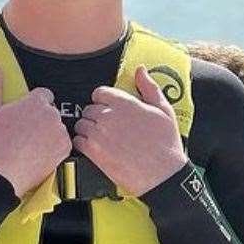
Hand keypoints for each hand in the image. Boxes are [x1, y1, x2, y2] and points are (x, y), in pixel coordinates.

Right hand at [0, 64, 71, 197]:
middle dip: (39, 119)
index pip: (43, 95)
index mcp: (35, 102)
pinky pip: (62, 144)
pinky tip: (36, 153)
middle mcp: (52, 115)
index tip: (22, 116)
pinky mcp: (64, 150)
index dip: (32, 105)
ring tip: (28, 146)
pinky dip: (52, 148)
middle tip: (22, 133)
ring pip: (56, 128)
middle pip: (50, 112)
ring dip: (47, 133)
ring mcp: (60, 133)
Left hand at [73, 65, 186, 195]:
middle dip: (95, 116)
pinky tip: (96, 149)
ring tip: (102, 139)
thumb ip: (148, 87)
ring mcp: (99, 133)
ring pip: (81, 124)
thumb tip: (140, 69)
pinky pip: (77, 141)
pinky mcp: (93, 151)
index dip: (103, 101)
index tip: (109, 109)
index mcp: (125, 103)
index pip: (99, 93)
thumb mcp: (163, 110)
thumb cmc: (166, 143)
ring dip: (88, 130)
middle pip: (88, 109)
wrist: (163, 174)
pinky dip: (83, 144)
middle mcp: (109, 115)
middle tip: (108, 128)